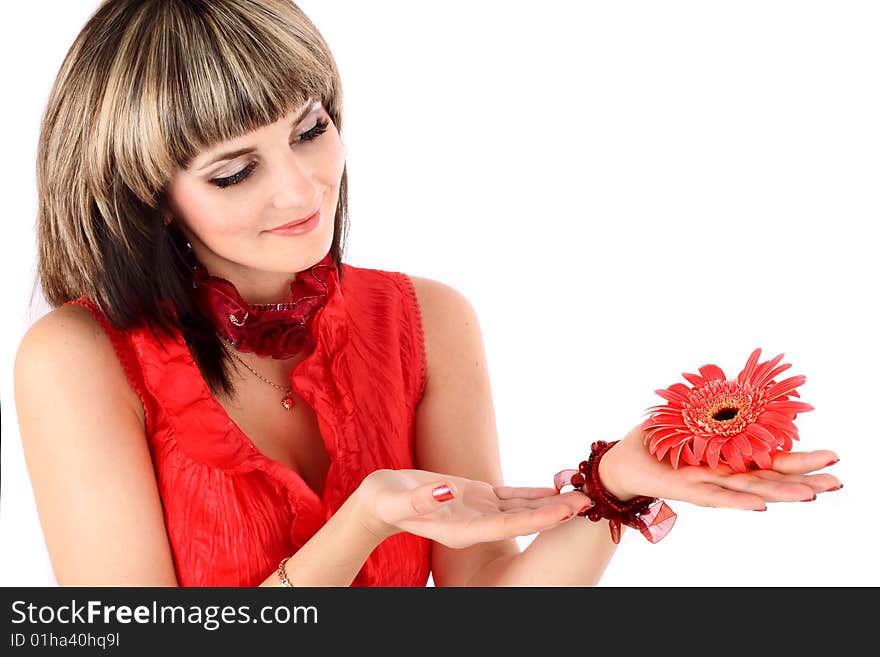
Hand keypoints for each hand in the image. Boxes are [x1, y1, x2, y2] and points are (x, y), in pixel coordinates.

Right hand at [355, 468, 592, 548]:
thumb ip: (421, 499)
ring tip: (581, 493)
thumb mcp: (396, 499)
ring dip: (551, 501)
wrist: (379, 503)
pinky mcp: (477, 498)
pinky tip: (554, 488)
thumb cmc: (385, 501)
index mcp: (462, 529)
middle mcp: (477, 524)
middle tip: (589, 502)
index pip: (508, 524)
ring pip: (523, 507)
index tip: (565, 511)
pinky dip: (534, 492)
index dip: (538, 518)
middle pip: (524, 518)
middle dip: (556, 511)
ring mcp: (480, 512)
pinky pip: (512, 496)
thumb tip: (447, 491)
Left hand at [599, 424, 842, 510]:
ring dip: (780, 493)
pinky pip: (715, 496)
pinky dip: (738, 501)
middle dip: (804, 479)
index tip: (833, 459)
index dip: (800, 460)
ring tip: (811, 494)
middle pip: (771, 479)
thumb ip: (714, 405)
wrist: (623, 460)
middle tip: (838, 480)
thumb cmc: (658, 439)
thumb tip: (738, 386)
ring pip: (750, 491)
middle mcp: (725, 474)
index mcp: (730, 458)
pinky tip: (760, 505)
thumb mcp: (689, 415)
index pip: (772, 461)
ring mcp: (709, 485)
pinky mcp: (687, 490)